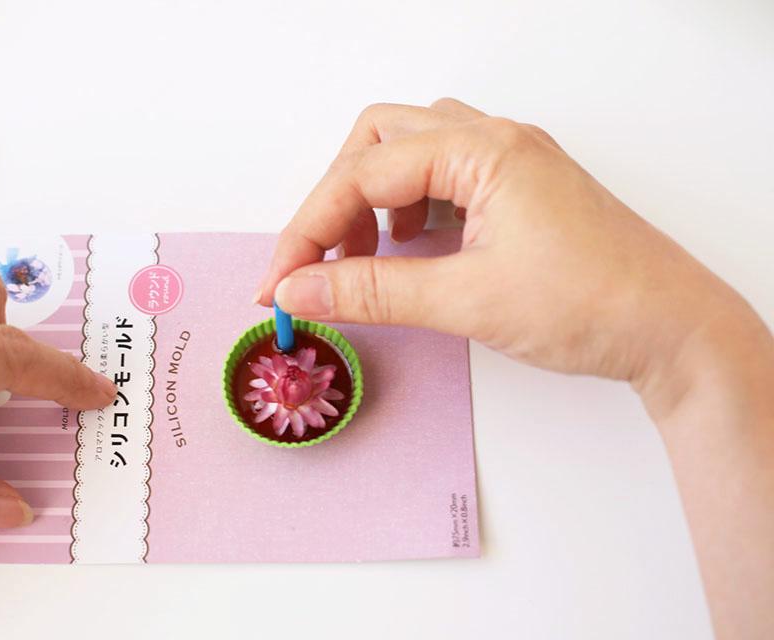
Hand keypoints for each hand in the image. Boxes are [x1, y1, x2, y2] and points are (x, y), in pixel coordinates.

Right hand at [255, 100, 755, 400]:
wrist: (673, 332)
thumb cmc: (592, 305)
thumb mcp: (466, 300)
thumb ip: (372, 292)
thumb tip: (299, 290)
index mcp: (483, 150)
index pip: (363, 174)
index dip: (309, 229)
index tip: (280, 282)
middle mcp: (494, 141)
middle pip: (379, 140)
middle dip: (335, 199)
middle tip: (314, 263)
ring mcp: (509, 162)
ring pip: (409, 151)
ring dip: (370, 199)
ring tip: (359, 259)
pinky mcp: (517, 190)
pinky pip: (441, 178)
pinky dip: (407, 209)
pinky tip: (407, 251)